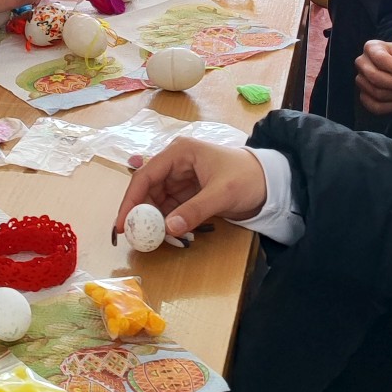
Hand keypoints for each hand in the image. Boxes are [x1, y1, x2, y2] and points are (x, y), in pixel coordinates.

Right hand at [113, 135, 268, 240]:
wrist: (270, 182)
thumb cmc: (247, 178)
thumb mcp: (221, 194)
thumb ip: (194, 211)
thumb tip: (168, 228)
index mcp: (180, 152)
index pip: (146, 176)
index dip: (130, 199)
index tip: (121, 223)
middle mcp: (176, 163)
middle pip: (147, 188)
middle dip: (139, 212)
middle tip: (133, 236)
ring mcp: (181, 178)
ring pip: (156, 200)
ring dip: (152, 219)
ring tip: (150, 239)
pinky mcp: (188, 192)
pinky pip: (169, 208)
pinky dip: (165, 221)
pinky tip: (164, 234)